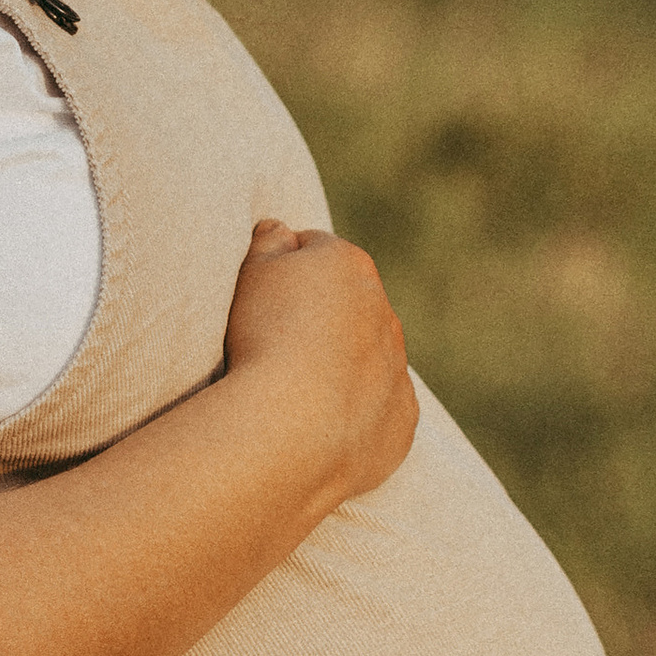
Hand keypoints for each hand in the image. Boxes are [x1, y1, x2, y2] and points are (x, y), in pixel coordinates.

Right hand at [223, 220, 417, 507]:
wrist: (292, 426)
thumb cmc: (264, 338)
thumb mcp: (251, 272)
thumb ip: (268, 242)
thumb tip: (280, 229)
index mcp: (350, 265)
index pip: (313, 251)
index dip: (282, 272)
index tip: (258, 301)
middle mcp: (385, 311)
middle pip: (348, 305)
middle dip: (319, 319)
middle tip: (274, 347)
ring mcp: (398, 366)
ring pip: (368, 357)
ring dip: (341, 365)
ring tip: (295, 392)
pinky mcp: (403, 417)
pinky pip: (379, 408)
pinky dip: (355, 412)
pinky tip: (319, 426)